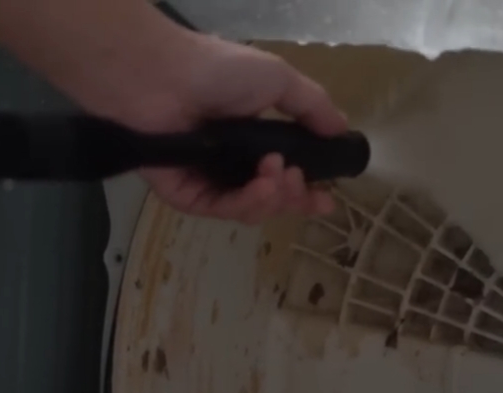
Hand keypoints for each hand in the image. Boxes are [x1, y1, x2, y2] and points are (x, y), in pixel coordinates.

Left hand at [124, 34, 346, 222]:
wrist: (160, 75)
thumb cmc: (217, 71)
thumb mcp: (278, 79)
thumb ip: (312, 106)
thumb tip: (341, 129)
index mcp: (252, 139)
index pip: (285, 176)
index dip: (308, 191)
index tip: (328, 199)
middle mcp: (231, 164)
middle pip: (271, 200)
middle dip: (293, 197)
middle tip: (299, 181)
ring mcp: (207, 181)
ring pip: (250, 210)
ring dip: (272, 199)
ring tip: (277, 176)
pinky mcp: (185, 195)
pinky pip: (222, 211)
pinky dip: (246, 203)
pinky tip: (261, 187)